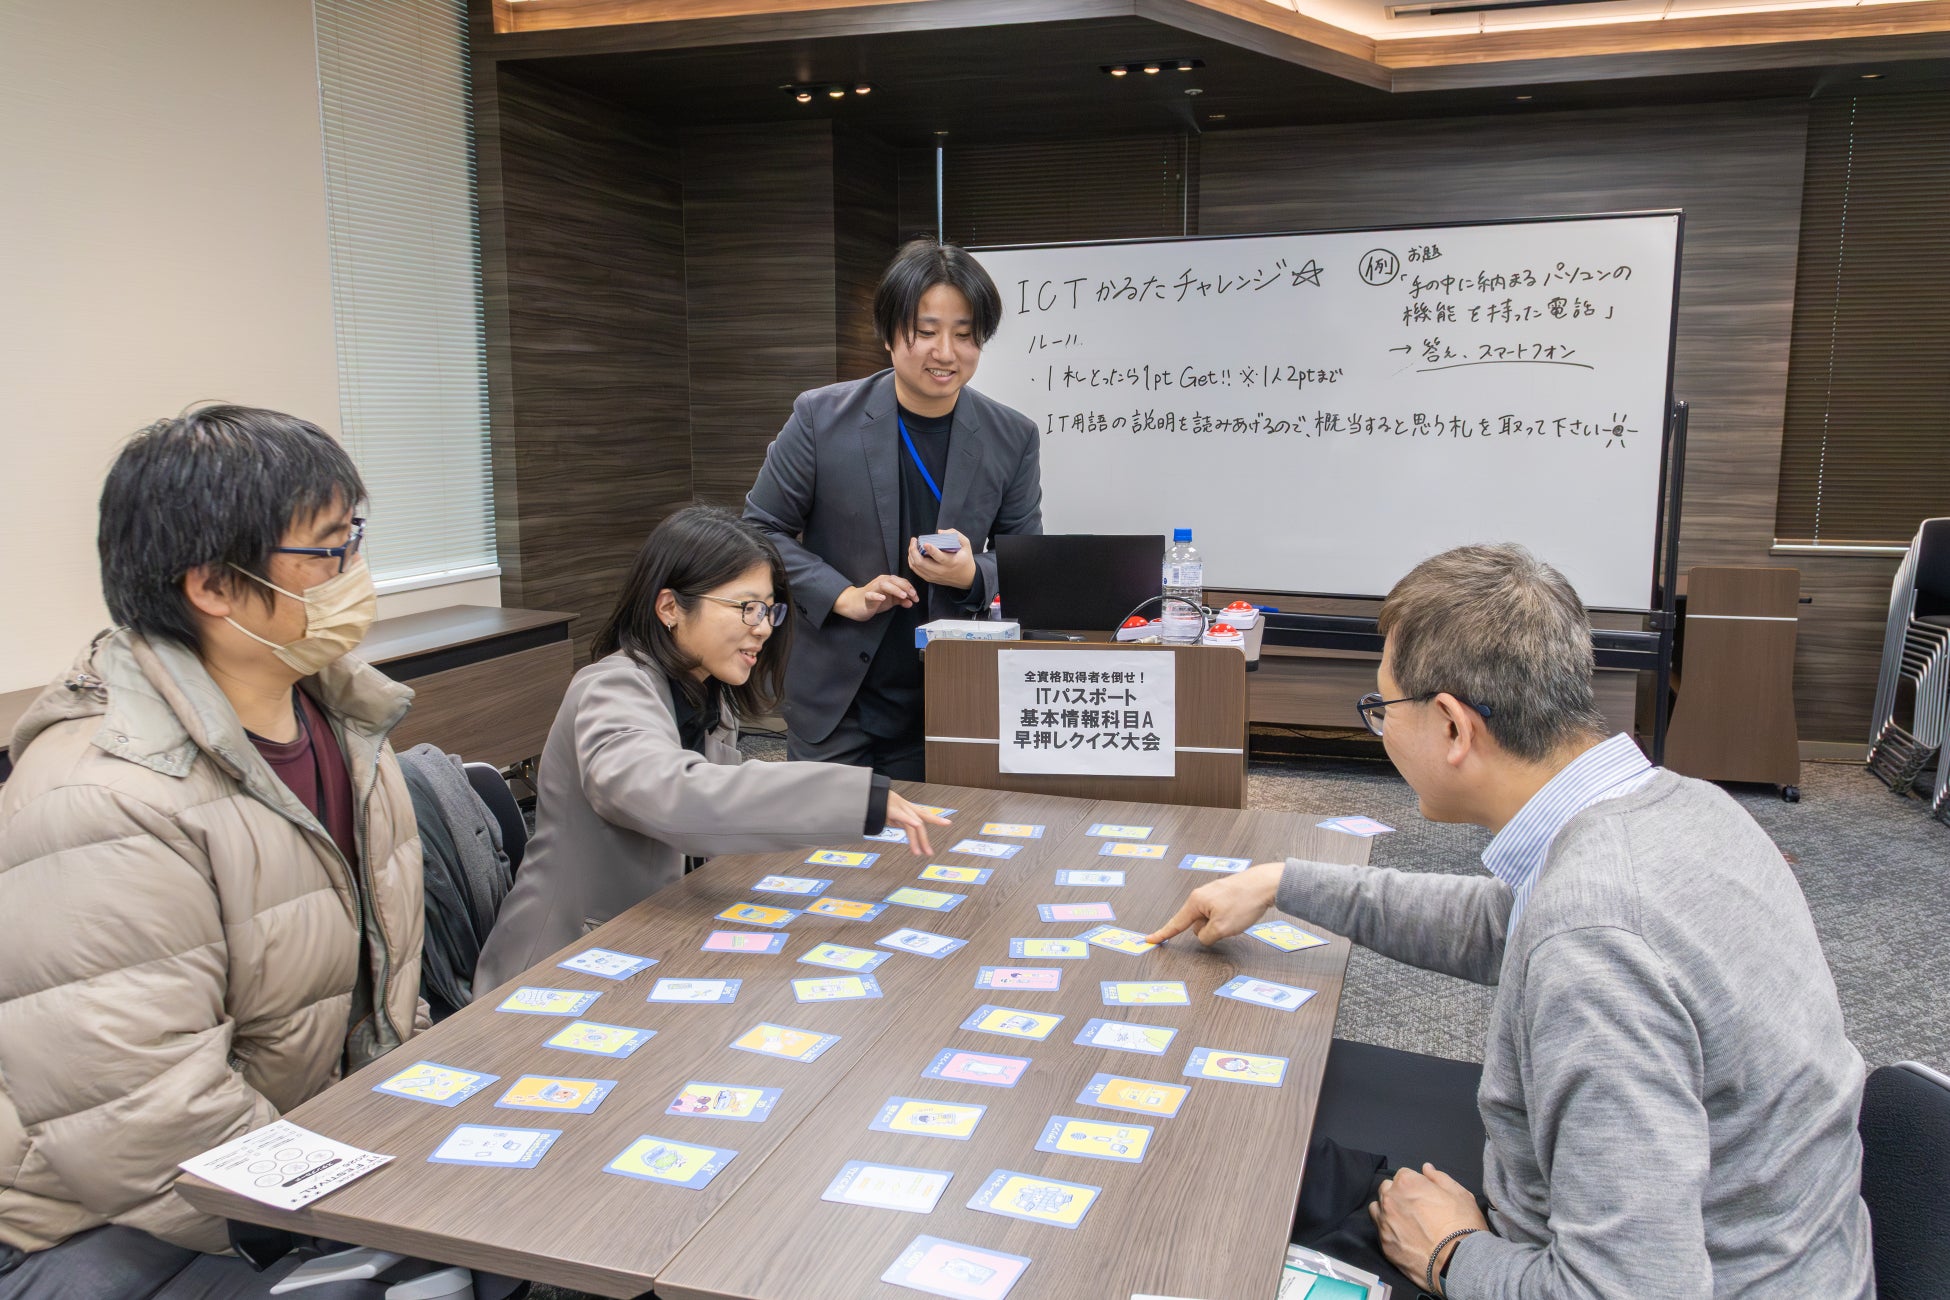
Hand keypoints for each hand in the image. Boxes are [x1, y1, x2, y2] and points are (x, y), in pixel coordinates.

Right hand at [835, 574, 917, 620]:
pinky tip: (882, 598)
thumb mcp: (890, 601)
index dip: (910, 588)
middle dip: (905, 587)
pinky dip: (877, 596)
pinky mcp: (866, 596)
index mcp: (888, 581)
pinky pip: (871, 594)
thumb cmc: (874, 601)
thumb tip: (911, 602)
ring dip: (895, 589)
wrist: (856, 604)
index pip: (901, 581)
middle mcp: (881, 582)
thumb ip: (901, 600)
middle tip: (913, 595)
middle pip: (894, 580)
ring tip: (903, 596)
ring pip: (884, 585)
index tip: (916, 597)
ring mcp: (872, 588)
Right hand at [883, 792, 948, 856]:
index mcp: (908, 808)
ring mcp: (901, 808)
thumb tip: (901, 827)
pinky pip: (903, 816)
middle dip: (925, 840)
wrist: (870, 792)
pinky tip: (915, 825)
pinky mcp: (892, 810)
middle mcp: (907, 808)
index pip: (925, 814)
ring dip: (917, 841)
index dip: (936, 818)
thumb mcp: (891, 813)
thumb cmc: (879, 802)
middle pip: (920, 824)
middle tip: (929, 852)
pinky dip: (910, 820)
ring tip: (918, 852)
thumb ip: (898, 820)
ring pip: (913, 825)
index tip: (948, 823)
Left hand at [907, 530, 976, 590]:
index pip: (939, 557)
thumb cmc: (965, 559)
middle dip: (913, 550)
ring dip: (911, 555)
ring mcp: (934, 576)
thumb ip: (955, 535)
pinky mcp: (930, 578)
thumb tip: (940, 532)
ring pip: (916, 567)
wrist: (966, 578)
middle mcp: (941, 571)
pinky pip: (916, 571)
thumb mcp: (966, 545)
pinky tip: (912, 554)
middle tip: (914, 540)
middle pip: (922, 563)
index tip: (925, 543)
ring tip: (912, 545)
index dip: (931, 550)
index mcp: (951, 562)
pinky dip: (912, 562)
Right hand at [1143, 861, 1282, 944]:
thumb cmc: (1243, 903)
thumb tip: (1203, 935)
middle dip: (1209, 931)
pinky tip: (1241, 913)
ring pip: (1211, 920)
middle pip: (1197, 923)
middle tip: (1227, 926)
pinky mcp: (1225, 894)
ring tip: (1238, 917)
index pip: (1176, 923)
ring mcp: (1214, 893)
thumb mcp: (1221, 928)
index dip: (1162, 934)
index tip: (1149, 939)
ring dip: (1221, 925)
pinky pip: (1221, 913)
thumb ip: (1206, 936)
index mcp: (1196, 902)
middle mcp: (1201, 895)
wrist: (1266, 884)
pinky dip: (1228, 918)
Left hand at [1371, 1164, 1488, 1289]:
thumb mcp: (1460, 1195)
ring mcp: (1385, 1222)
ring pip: (1378, 1208)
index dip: (1415, 1184)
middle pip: (1388, 1189)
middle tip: (1416, 1209)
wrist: (1456, 1262)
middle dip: (1399, 1194)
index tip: (1424, 1194)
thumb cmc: (1461, 1226)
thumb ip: (1439, 1178)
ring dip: (1388, 1210)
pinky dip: (1388, 1231)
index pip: (1404, 1174)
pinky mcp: (1384, 1244)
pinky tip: (1404, 1237)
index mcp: (1407, 1183)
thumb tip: (1426, 1168)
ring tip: (1406, 1222)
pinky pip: (1379, 1230)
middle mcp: (1390, 1199)